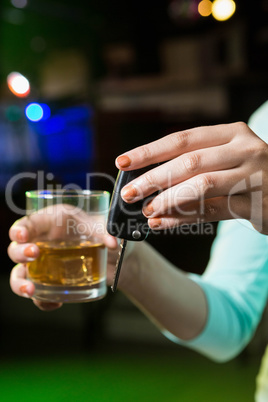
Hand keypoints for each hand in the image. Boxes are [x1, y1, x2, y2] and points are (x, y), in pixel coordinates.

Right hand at [8, 208, 117, 310]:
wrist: (113, 257)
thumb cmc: (102, 234)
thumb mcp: (104, 228)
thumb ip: (107, 232)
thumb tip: (112, 242)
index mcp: (51, 222)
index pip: (27, 224)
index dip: (20, 229)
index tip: (22, 235)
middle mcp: (42, 242)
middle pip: (16, 248)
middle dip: (19, 252)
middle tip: (33, 254)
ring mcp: (43, 264)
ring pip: (19, 273)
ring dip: (20, 283)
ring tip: (31, 289)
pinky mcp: (50, 281)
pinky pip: (38, 293)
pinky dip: (41, 300)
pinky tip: (54, 302)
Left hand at [116, 122, 267, 233]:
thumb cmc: (248, 173)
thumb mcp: (225, 158)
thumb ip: (193, 166)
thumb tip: (147, 181)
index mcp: (231, 133)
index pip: (182, 139)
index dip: (150, 151)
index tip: (123, 161)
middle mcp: (244, 150)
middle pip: (188, 162)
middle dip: (153, 178)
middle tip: (129, 193)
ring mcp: (252, 176)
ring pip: (200, 186)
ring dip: (167, 199)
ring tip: (146, 210)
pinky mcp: (255, 204)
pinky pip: (211, 211)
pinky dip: (183, 218)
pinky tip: (162, 222)